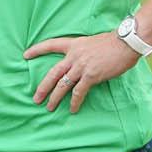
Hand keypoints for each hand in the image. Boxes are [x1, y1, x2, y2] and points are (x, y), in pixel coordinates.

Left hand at [25, 32, 139, 113]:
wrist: (126, 43)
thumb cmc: (115, 42)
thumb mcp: (94, 42)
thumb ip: (85, 52)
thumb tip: (84, 63)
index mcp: (74, 44)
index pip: (51, 45)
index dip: (37, 50)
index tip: (25, 55)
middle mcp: (74, 56)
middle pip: (53, 72)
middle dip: (43, 86)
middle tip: (36, 98)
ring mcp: (81, 66)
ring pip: (62, 85)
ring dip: (55, 97)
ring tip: (49, 107)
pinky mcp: (91, 76)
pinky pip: (79, 92)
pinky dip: (74, 102)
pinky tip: (72, 109)